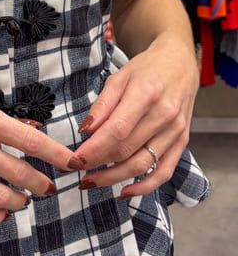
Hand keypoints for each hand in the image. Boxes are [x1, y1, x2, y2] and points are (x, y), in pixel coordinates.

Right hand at [0, 86, 77, 226]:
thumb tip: (29, 129)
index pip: (29, 138)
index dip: (55, 154)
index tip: (71, 162)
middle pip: (20, 172)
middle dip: (41, 184)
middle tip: (47, 187)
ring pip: (1, 195)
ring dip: (20, 201)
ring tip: (24, 199)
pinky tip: (1, 213)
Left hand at [67, 34, 199, 198]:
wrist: (180, 64)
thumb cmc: (146, 69)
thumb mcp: (119, 77)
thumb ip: (102, 105)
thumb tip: (86, 131)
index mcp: (146, 94)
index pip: (116, 130)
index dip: (94, 149)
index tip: (73, 159)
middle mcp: (164, 115)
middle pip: (127, 149)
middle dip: (97, 164)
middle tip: (75, 170)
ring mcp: (176, 131)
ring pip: (142, 164)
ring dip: (114, 178)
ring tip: (91, 181)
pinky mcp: (182, 141)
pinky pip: (164, 171)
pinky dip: (145, 187)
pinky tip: (125, 192)